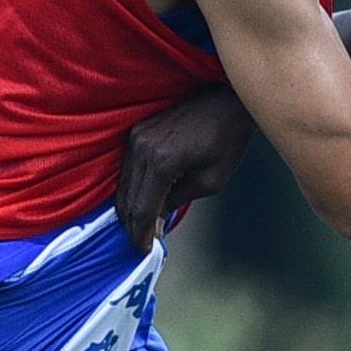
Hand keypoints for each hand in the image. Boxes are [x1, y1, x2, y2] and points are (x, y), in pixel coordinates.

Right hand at [118, 85, 255, 252]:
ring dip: (130, 208)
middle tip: (142, 243)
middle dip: (133, 225)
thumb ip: (178, 200)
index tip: (144, 251)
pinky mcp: (137, 131)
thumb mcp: (210, 180)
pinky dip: (132, 188)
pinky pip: (127, 168)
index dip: (141, 234)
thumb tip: (156, 220)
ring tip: (142, 226)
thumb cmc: (227, 139)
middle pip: (127, 199)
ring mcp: (136, 137)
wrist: (226, 99)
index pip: (142, 209)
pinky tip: (143, 201)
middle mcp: (141, 148)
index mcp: (161, 162)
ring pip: (123, 184)